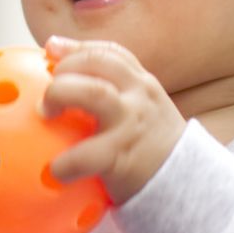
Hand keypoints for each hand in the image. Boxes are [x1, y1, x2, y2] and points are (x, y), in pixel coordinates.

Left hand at [41, 36, 186, 203]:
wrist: (187, 185)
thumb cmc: (153, 150)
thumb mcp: (144, 113)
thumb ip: (115, 96)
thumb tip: (68, 86)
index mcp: (142, 84)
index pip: (110, 53)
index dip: (77, 47)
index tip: (51, 48)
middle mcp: (139, 96)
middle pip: (97, 62)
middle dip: (65, 67)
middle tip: (49, 90)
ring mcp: (131, 123)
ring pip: (93, 92)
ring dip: (60, 95)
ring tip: (46, 114)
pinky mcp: (122, 154)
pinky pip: (86, 154)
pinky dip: (65, 162)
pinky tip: (56, 170)